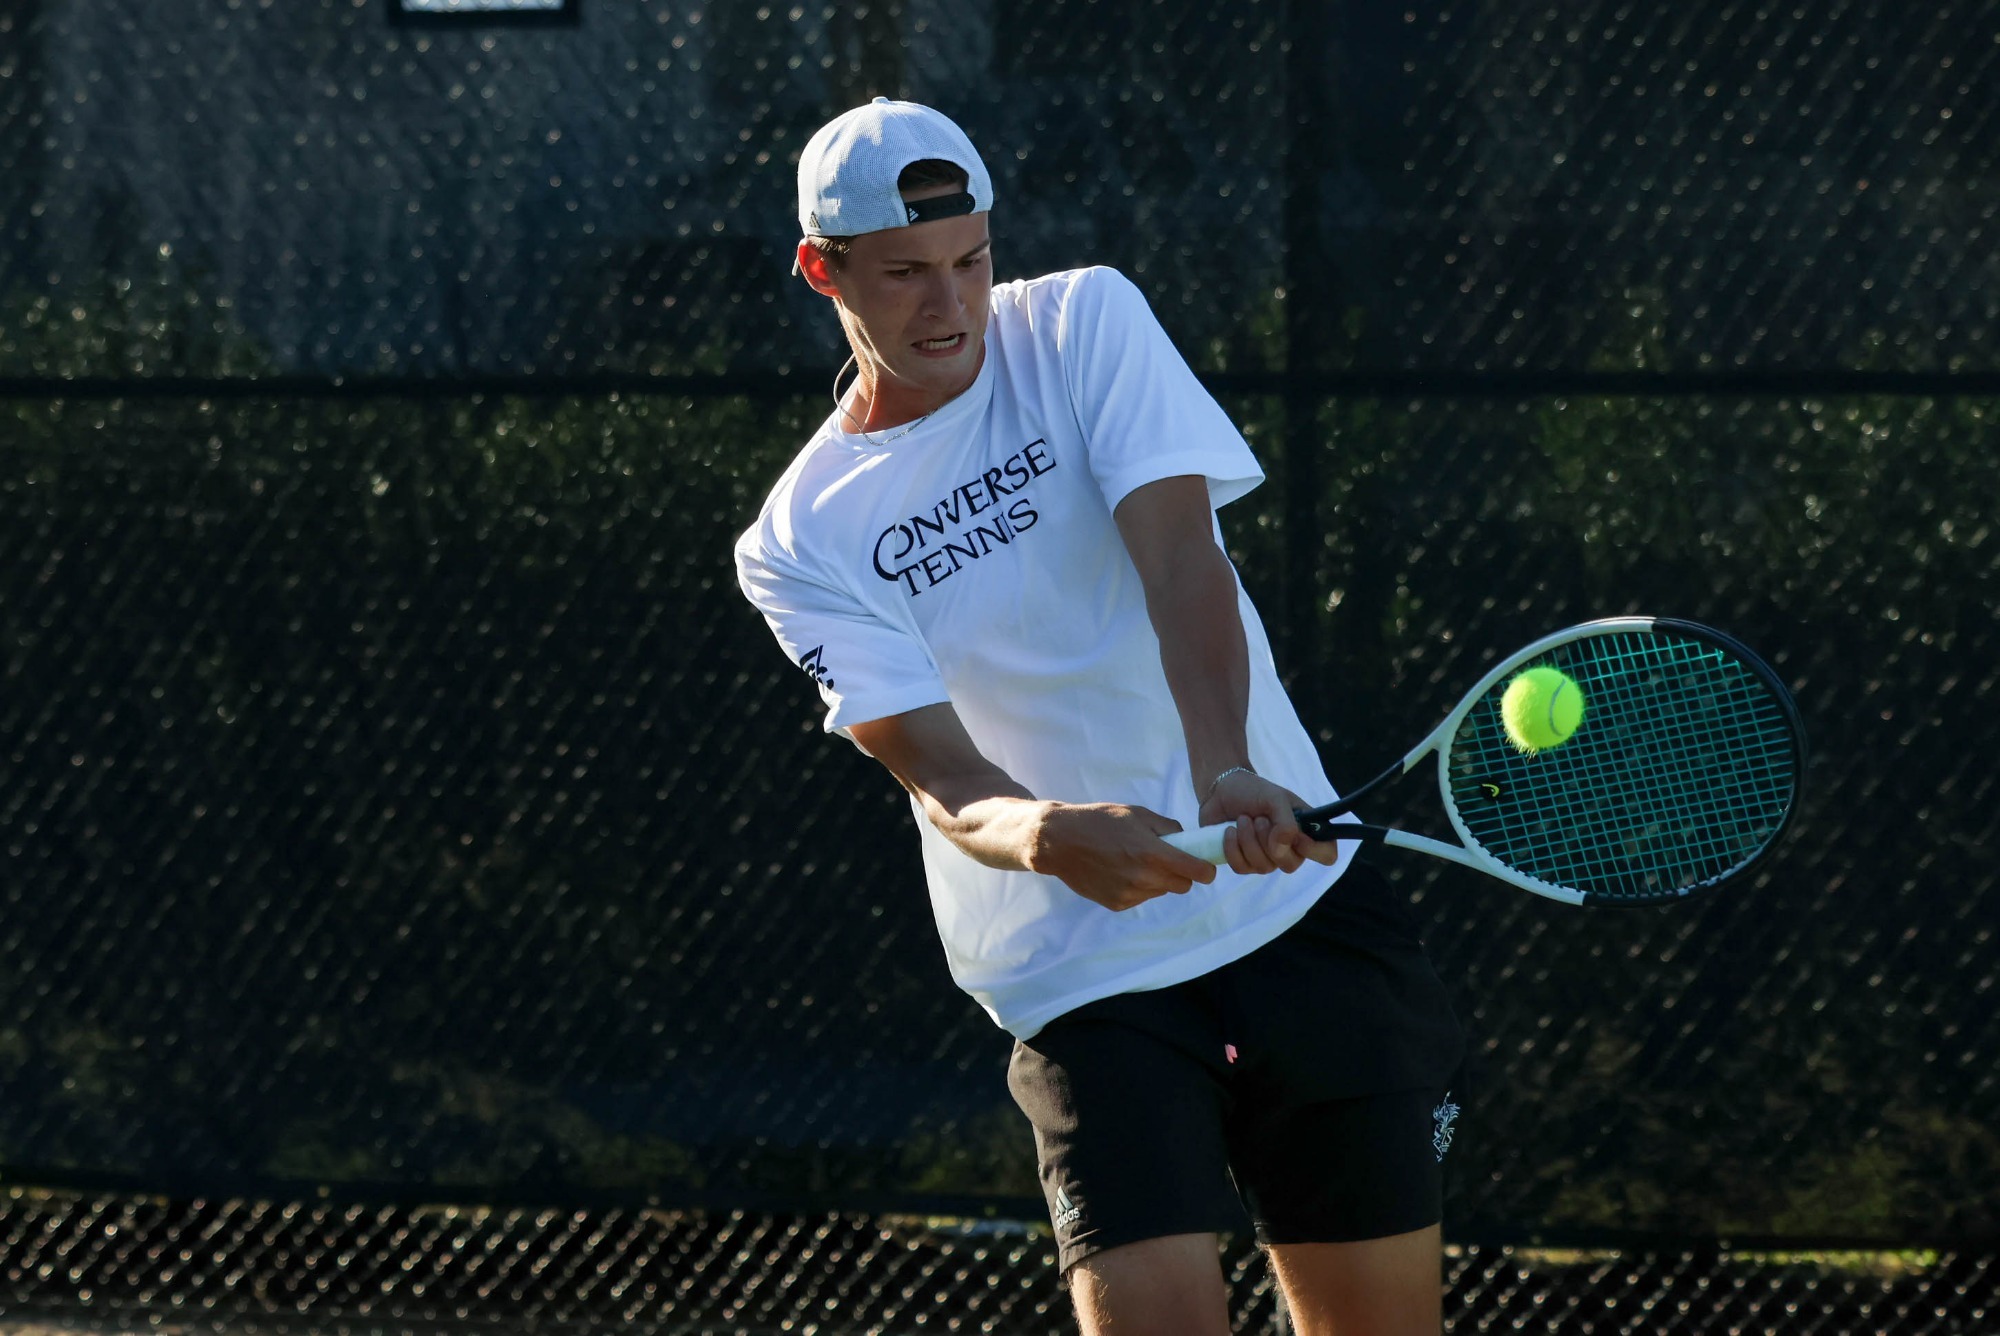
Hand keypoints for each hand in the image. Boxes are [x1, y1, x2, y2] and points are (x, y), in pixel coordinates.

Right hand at [1028, 802, 1218, 911]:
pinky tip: (1121, 870)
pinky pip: (1141, 897)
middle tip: (1168, 859)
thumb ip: (1167, 827)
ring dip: (1159, 880)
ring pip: (1161, 891)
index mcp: (1152, 853)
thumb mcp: (1136, 813)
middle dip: (1182, 873)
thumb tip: (1186, 839)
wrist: (1059, 842)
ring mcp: (1130, 894)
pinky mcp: (1117, 904)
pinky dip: (1140, 887)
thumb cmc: (1099, 821)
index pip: (1197, 872)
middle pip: (1183, 886)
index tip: (1205, 865)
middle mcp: (1144, 878)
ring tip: (1136, 861)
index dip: (1206, 869)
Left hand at [1199, 769, 1343, 876]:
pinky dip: (1232, 848)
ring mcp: (1267, 859)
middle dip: (1268, 840)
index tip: (1296, 836)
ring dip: (1248, 840)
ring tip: (1242, 819)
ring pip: (1263, 867)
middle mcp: (1290, 849)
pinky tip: (1229, 831)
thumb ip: (1286, 822)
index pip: (1327, 853)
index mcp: (1306, 830)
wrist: (1222, 791)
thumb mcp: (1275, 798)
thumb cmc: (1254, 792)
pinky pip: (1242, 868)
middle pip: (1290, 864)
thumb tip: (1281, 849)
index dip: (1315, 850)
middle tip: (1259, 818)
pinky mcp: (1244, 863)